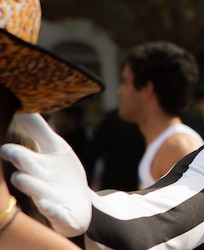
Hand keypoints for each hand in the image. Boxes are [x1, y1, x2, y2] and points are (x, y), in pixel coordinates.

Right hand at [1, 113, 92, 236]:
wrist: (79, 204)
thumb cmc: (61, 173)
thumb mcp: (55, 147)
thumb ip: (38, 128)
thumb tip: (24, 105)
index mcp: (36, 165)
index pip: (21, 155)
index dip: (13, 150)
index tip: (5, 146)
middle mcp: (38, 182)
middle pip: (25, 171)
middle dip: (21, 162)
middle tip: (13, 153)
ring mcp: (49, 199)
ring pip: (36, 192)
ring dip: (31, 185)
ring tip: (21, 178)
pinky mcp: (61, 214)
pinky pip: (55, 213)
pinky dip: (52, 210)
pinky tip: (48, 205)